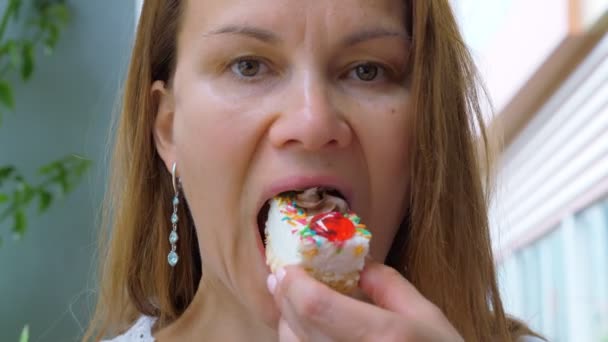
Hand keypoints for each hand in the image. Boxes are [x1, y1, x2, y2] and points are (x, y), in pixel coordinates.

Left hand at [266, 261, 463, 341]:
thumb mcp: (426, 315)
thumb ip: (387, 284)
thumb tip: (354, 263)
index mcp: (383, 336)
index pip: (318, 306)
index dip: (294, 284)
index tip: (288, 267)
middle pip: (298, 326)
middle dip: (285, 297)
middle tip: (282, 279)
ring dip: (287, 321)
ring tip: (294, 304)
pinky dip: (296, 341)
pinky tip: (306, 330)